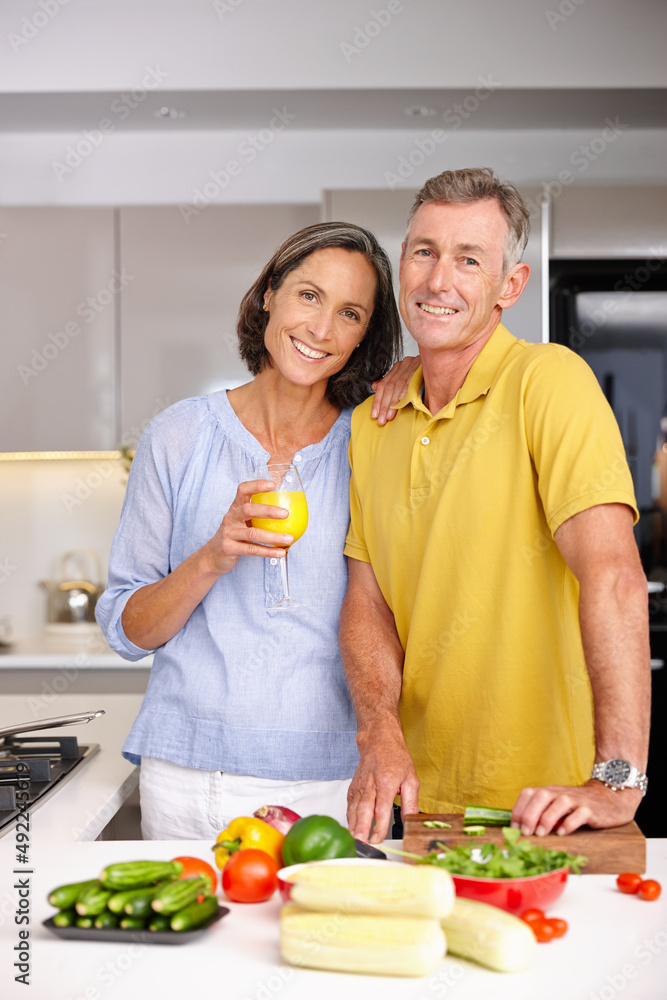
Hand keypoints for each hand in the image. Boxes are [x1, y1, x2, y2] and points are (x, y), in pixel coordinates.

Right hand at [202, 479, 292, 575]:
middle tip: (286, 514)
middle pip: (248, 509)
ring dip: (273, 536)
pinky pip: (251, 550)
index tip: (273, 485)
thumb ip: (259, 516)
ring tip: (289, 538)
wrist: (214, 555)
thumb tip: (290, 513)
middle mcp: (230, 517)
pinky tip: (280, 552)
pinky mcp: (229, 548)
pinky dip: (268, 552)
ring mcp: (228, 533)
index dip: (257, 485)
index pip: (243, 490)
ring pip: (253, 533)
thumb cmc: (235, 535)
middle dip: (268, 510)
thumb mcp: (242, 521)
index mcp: (235, 507)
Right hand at [346, 725, 418, 843]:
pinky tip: (351, 826)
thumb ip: (411, 802)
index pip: (382, 807)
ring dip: (353, 824)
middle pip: (365, 808)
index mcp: (387, 781)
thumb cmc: (396, 758)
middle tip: (361, 843)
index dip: (380, 825)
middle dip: (362, 827)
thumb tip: (410, 821)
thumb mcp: (411, 779)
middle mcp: (371, 783)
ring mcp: (361, 784)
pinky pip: (350, 803)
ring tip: (354, 839)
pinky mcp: (354, 786)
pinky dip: (349, 816)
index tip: (378, 838)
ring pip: (355, 806)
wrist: (379, 740)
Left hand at [370, 356, 419, 424]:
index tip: (374, 414)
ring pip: (397, 386)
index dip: (377, 401)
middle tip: (381, 419)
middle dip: (383, 405)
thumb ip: (390, 381)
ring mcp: (412, 365)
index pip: (383, 385)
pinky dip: (404, 392)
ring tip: (389, 416)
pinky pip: (410, 381)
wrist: (441, 359)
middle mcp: (404, 364)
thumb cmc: (425, 373)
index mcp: (399, 367)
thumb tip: (374, 386)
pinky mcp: (421, 367)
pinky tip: (400, 402)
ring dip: (392, 403)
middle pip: (388, 387)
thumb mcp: (406, 376)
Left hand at [511, 779, 642, 836]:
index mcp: (549, 792)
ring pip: (559, 803)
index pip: (528, 794)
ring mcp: (576, 800)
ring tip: (541, 833)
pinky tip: (563, 833)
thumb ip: (542, 814)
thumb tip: (522, 831)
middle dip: (530, 814)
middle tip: (526, 832)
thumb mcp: (556, 806)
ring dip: (547, 818)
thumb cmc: (577, 806)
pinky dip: (570, 823)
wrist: (609, 797)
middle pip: (541, 796)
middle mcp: (560, 793)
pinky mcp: (591, 809)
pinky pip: (580, 814)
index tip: (514, 828)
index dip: (518, 809)